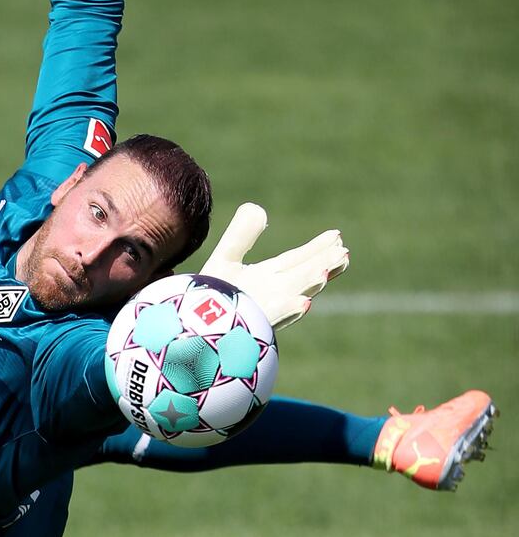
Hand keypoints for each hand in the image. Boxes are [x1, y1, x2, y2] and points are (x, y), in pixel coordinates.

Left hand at [201, 204, 348, 330]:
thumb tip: (259, 210)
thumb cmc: (210, 295)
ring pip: (293, 294)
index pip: (298, 260)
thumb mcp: (226, 257)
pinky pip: (272, 318)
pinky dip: (289, 311)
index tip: (337, 236)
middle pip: (303, 276)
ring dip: (310, 285)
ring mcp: (265, 310)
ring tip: (324, 272)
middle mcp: (272, 294)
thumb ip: (241, 235)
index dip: (317, 249)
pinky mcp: (251, 324)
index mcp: (268, 278)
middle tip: (344, 254)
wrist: (192, 326)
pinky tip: (304, 303)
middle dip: (323, 265)